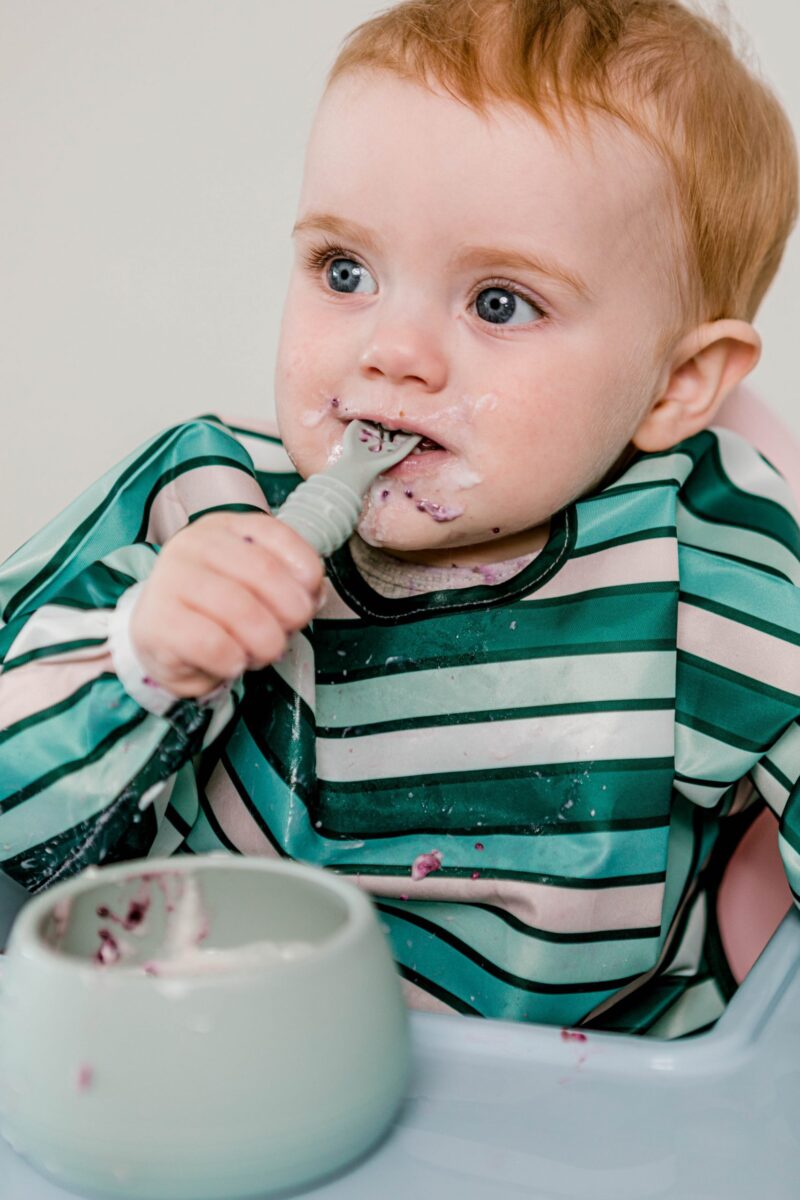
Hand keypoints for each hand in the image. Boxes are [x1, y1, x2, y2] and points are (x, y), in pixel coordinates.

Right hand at [129, 511, 324, 697]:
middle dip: (291, 612)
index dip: (305, 571)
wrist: (162, 638)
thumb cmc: (217, 610)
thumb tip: (314, 596)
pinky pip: (212, 643)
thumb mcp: (257, 589)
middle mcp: (195, 543)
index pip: (276, 535)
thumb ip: (291, 585)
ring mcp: (171, 578)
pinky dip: (234, 659)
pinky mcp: (157, 620)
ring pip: (240, 608)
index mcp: (225, 527)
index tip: (310, 599)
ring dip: (265, 641)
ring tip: (262, 653)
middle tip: (288, 633)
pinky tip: (234, 662)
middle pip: (263, 571)